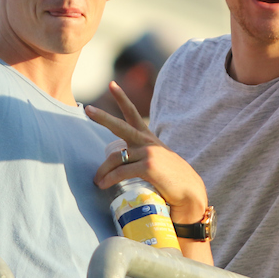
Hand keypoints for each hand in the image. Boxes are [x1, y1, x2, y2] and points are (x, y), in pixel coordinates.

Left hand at [87, 82, 206, 223]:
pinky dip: (110, 179)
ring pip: (116, 157)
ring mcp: (148, 153)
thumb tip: (123, 163)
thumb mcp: (158, 163)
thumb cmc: (172, 182)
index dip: (122, 99)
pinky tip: (104, 184)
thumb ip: (142, 158)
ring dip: (103, 171)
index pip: (133, 114)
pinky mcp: (148, 166)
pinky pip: (121, 172)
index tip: (112, 85)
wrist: (190, 193)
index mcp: (149, 139)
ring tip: (97, 181)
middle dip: (102, 117)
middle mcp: (148, 142)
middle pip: (120, 127)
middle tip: (88, 109)